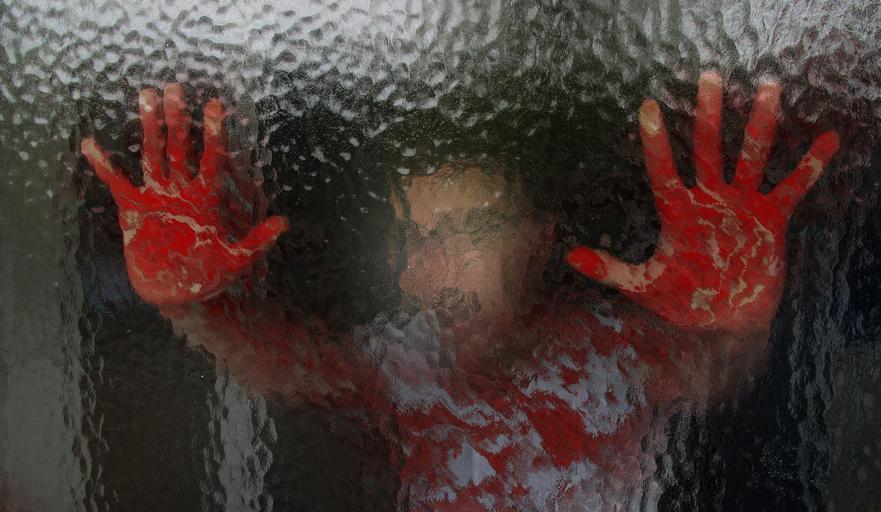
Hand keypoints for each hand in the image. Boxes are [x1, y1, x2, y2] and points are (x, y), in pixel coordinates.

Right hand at [81, 84, 287, 305]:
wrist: (178, 293)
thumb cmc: (209, 277)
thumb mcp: (236, 260)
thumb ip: (257, 241)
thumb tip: (284, 222)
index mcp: (206, 197)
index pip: (212, 158)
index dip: (214, 133)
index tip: (215, 106)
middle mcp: (182, 189)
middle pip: (180, 147)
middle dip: (178, 118)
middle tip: (175, 88)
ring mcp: (157, 195)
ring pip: (153, 154)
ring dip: (149, 126)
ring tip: (145, 95)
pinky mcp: (133, 208)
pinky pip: (117, 182)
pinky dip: (104, 165)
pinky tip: (92, 143)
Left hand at [567, 72, 838, 330]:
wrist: (725, 321)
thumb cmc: (683, 302)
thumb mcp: (644, 286)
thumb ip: (611, 271)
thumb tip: (570, 256)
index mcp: (678, 213)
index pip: (664, 170)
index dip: (656, 141)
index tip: (649, 106)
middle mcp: (710, 200)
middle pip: (708, 148)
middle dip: (709, 114)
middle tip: (708, 77)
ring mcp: (740, 205)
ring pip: (751, 156)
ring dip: (760, 125)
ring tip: (769, 87)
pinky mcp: (770, 218)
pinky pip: (793, 187)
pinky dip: (810, 166)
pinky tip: (827, 138)